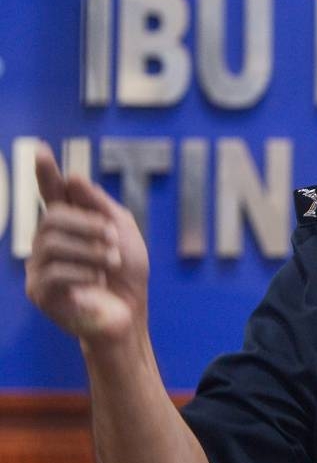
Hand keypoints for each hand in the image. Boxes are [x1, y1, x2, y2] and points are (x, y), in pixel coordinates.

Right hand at [25, 146, 149, 346]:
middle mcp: (48, 243)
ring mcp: (40, 267)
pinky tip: (95, 282)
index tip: (40, 149)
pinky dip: (84, 273)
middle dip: (89, 224)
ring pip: (53, 242)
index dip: (46, 172)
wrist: (130, 313)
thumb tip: (73, 177)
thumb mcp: (123, 232)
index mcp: (70, 225)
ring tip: (111, 263)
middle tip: (113, 240)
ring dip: (91, 250)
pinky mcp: (39, 292)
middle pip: (53, 216)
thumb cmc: (127, 274)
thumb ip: (100, 206)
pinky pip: (55, 270)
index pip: (52, 193)